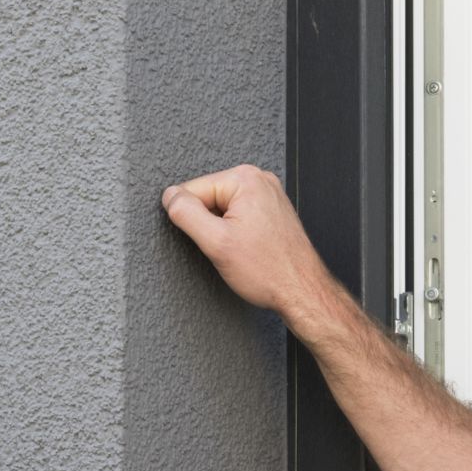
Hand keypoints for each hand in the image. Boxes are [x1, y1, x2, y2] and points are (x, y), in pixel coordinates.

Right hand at [161, 165, 341, 331]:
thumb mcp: (215, 243)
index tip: (212, 241)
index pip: (192, 190)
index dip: (191, 220)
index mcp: (245, 178)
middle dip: (209, 225)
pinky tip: (249, 249)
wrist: (302, 291)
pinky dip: (235, 233)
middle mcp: (260, 179)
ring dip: (222, 231)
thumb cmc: (268, 271)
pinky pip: (239, 216)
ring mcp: (268, 194)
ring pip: (222, 210)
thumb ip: (186, 214)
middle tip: (229, 248)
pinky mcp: (272, 210)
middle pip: (208, 198)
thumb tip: (169, 196)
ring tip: (242, 250)